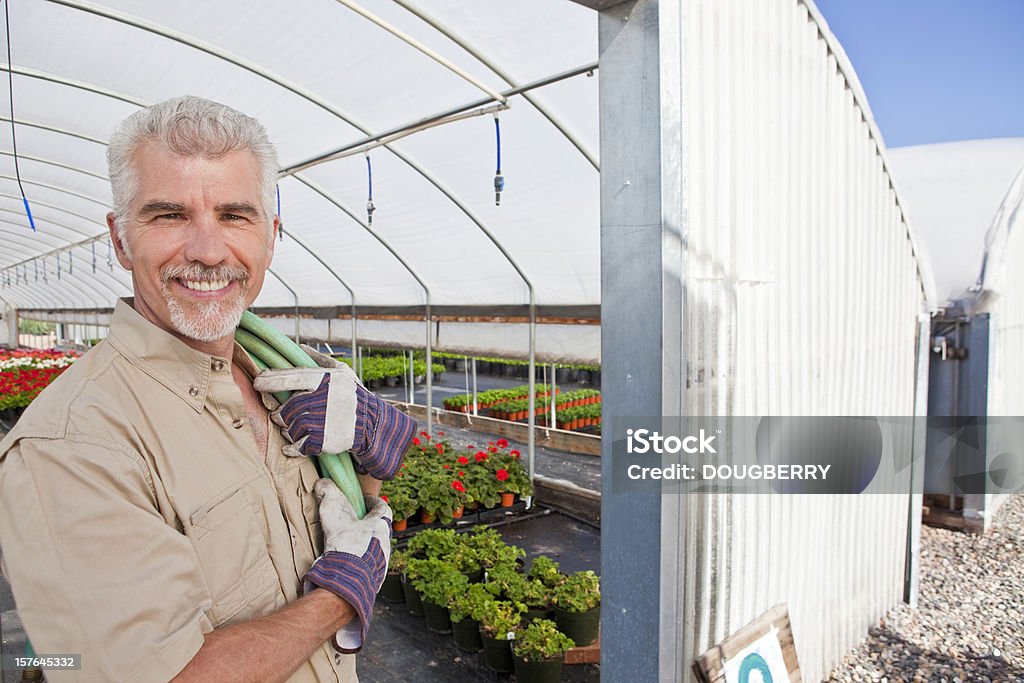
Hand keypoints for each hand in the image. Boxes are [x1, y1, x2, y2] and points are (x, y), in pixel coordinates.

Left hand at [253, 345, 416, 479]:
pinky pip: (297, 446)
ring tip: (294, 426)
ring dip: (287, 428)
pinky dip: (291, 447)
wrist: (374, 425)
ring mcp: (323, 422)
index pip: (292, 377)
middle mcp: (324, 400)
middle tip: (280, 414)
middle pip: (287, 407)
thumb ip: (319, 360)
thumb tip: (299, 346)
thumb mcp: (342, 372)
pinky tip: (290, 446)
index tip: (257, 381)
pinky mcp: (324, 442)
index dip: (271, 379)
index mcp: (326, 380)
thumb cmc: (354, 395)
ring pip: (290, 427)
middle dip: (280, 412)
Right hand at [303, 479, 391, 652]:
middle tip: (353, 521)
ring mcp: (382, 562)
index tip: (364, 501)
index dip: (373, 502)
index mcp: (381, 526)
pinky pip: (370, 564)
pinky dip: (361, 559)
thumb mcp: (333, 514)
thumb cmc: (345, 546)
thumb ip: (327, 493)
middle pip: (381, 527)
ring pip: (376, 546)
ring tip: (348, 541)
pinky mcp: (375, 578)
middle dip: (368, 523)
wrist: (348, 583)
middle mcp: (386, 543)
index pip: (384, 508)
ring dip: (365, 542)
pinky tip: (347, 560)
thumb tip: (323, 483)